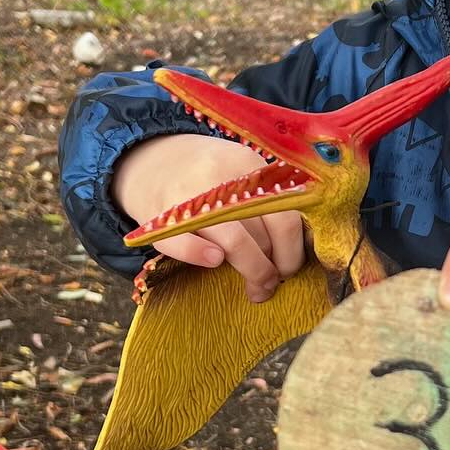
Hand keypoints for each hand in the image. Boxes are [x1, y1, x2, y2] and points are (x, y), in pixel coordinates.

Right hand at [112, 132, 306, 300]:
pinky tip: (215, 263)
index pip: (286, 217)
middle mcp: (222, 179)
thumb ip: (270, 203)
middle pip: (262, 235)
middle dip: (273, 269)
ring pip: (235, 244)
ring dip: (252, 272)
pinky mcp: (160, 217)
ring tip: (256, 289)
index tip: (289, 268)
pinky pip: (187, 246)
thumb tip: (297, 251)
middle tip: (272, 284)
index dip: (292, 252)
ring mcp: (190, 197)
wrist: (152, 160)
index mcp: (249, 167)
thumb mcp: (243, 174)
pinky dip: (202, 257)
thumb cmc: (210, 177)